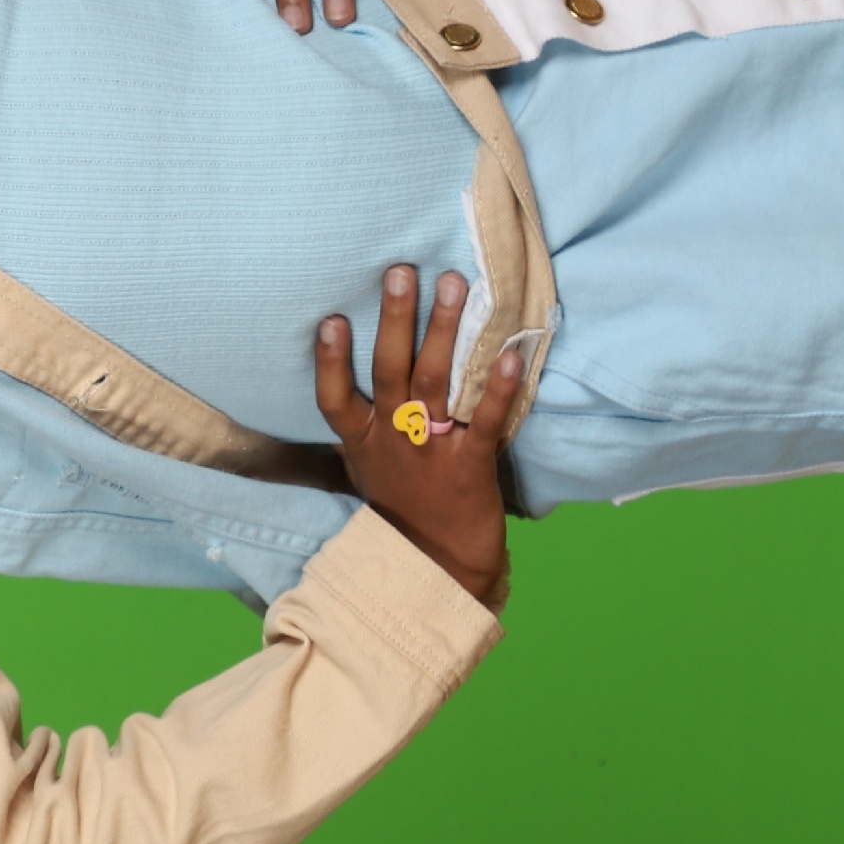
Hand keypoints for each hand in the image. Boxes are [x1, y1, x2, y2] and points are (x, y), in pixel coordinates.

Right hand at [310, 265, 533, 612]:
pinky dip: (497, 387)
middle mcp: (394, 441)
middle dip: (395, 319)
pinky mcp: (472, 465)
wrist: (441, 571)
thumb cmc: (403, 516)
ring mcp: (432, 451)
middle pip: (389, 371)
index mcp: (365, 443)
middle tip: (400, 272)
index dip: (331, 361)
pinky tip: (512, 354)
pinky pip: (484, 420)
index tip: (333, 320)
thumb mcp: (366, 474)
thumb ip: (358, 431)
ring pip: (434, 382)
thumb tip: (341, 387)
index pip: (336, 398)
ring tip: (453, 285)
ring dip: (443, 331)